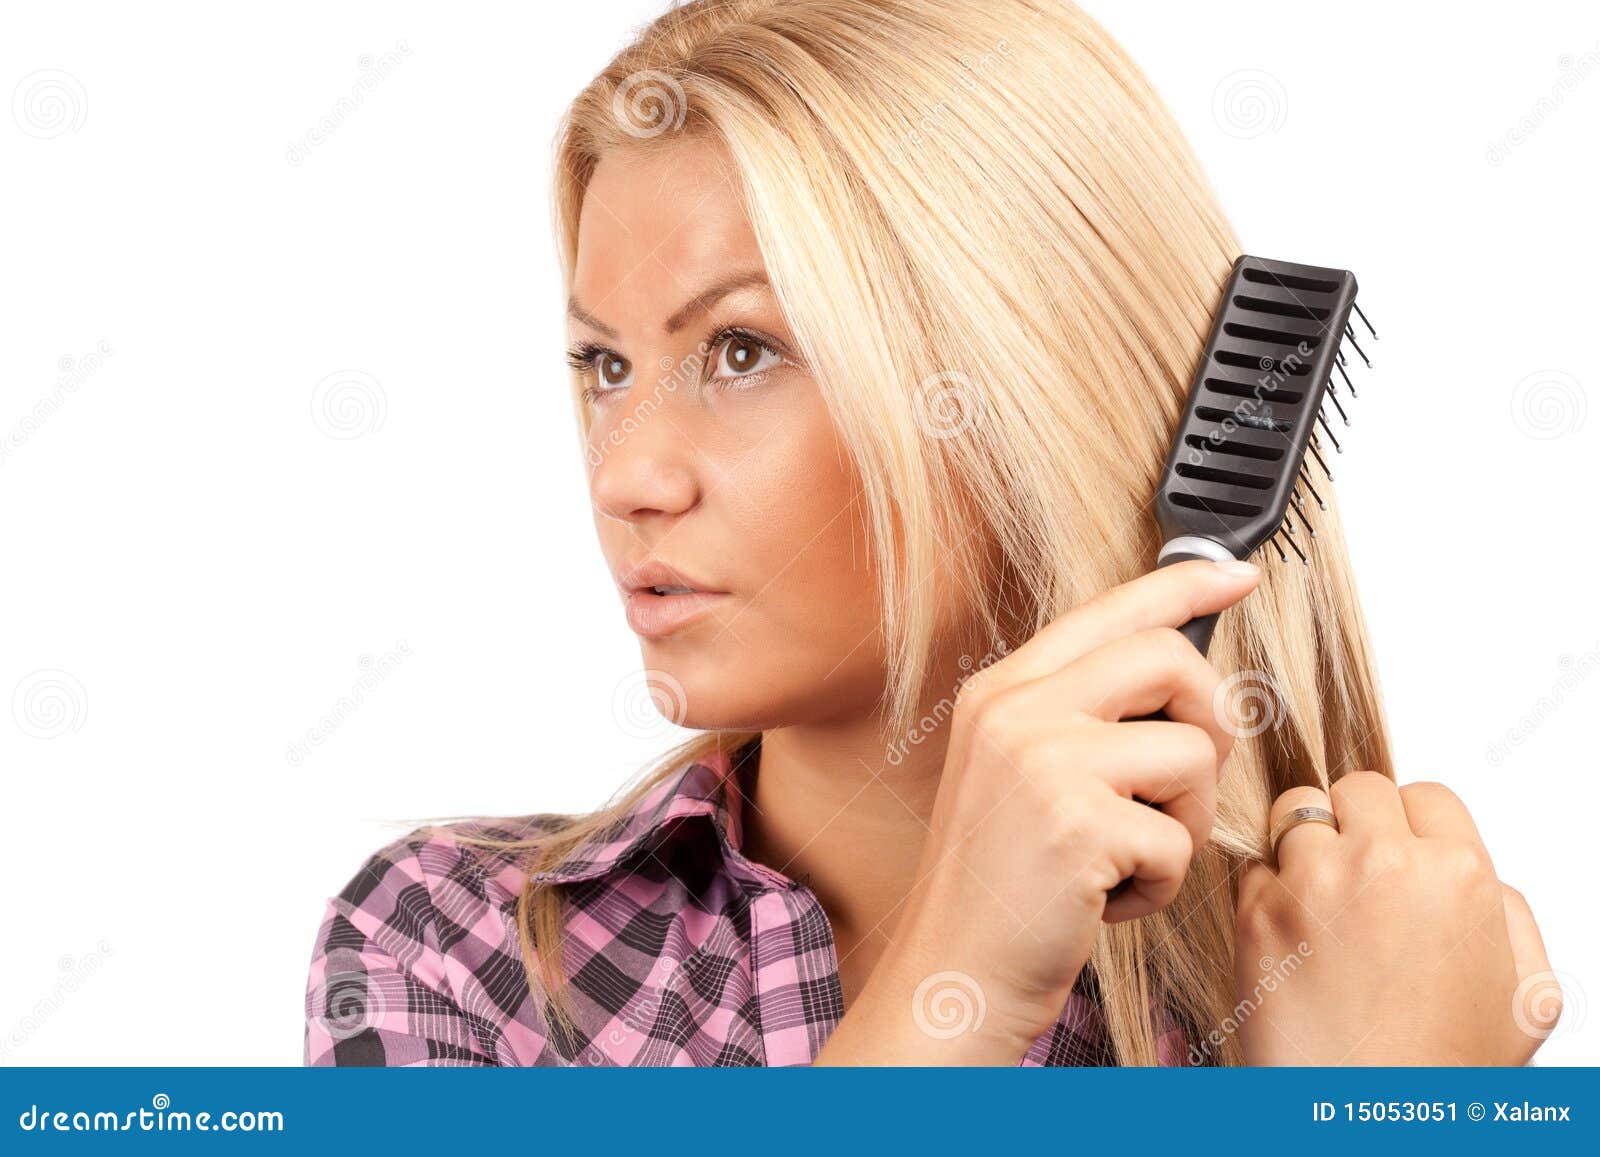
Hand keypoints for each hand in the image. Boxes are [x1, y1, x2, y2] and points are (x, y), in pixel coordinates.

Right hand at [816, 558, 1260, 1063]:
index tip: (1238, 575)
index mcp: (1003, 690)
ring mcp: (1043, 762)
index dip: (1185, 584)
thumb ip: (1082, 713)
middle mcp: (1017, 710)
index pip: (1110, 609)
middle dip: (1208, 721)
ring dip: (1182, 819)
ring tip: (1125, 854)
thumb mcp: (1021, 772)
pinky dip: (1160, 883)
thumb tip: (1180, 670)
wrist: (950, 970)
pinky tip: (1106, 898)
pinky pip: (1179, 838)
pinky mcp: (1077, 825)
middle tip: (1179, 782)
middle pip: (1170, 658)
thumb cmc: (999, 881)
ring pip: (1191, 752)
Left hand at [1234, 774, 1559, 1064]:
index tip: (1401, 856)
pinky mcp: (1256, 907)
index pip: (1426, 794)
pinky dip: (1265, 888)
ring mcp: (1313, 881)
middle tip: (1355, 874)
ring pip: (1293, 812)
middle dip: (1355, 822)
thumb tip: (1477, 874)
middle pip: (1357, 787)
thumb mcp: (1525, 993)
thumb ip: (1507, 913)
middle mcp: (1385, 862)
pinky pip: (1253, 864)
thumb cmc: (1445, 1068)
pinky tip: (1289, 936)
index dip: (1412, 826)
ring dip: (1302, 846)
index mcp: (1459, 873)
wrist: (1367, 1118)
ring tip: (1317, 903)